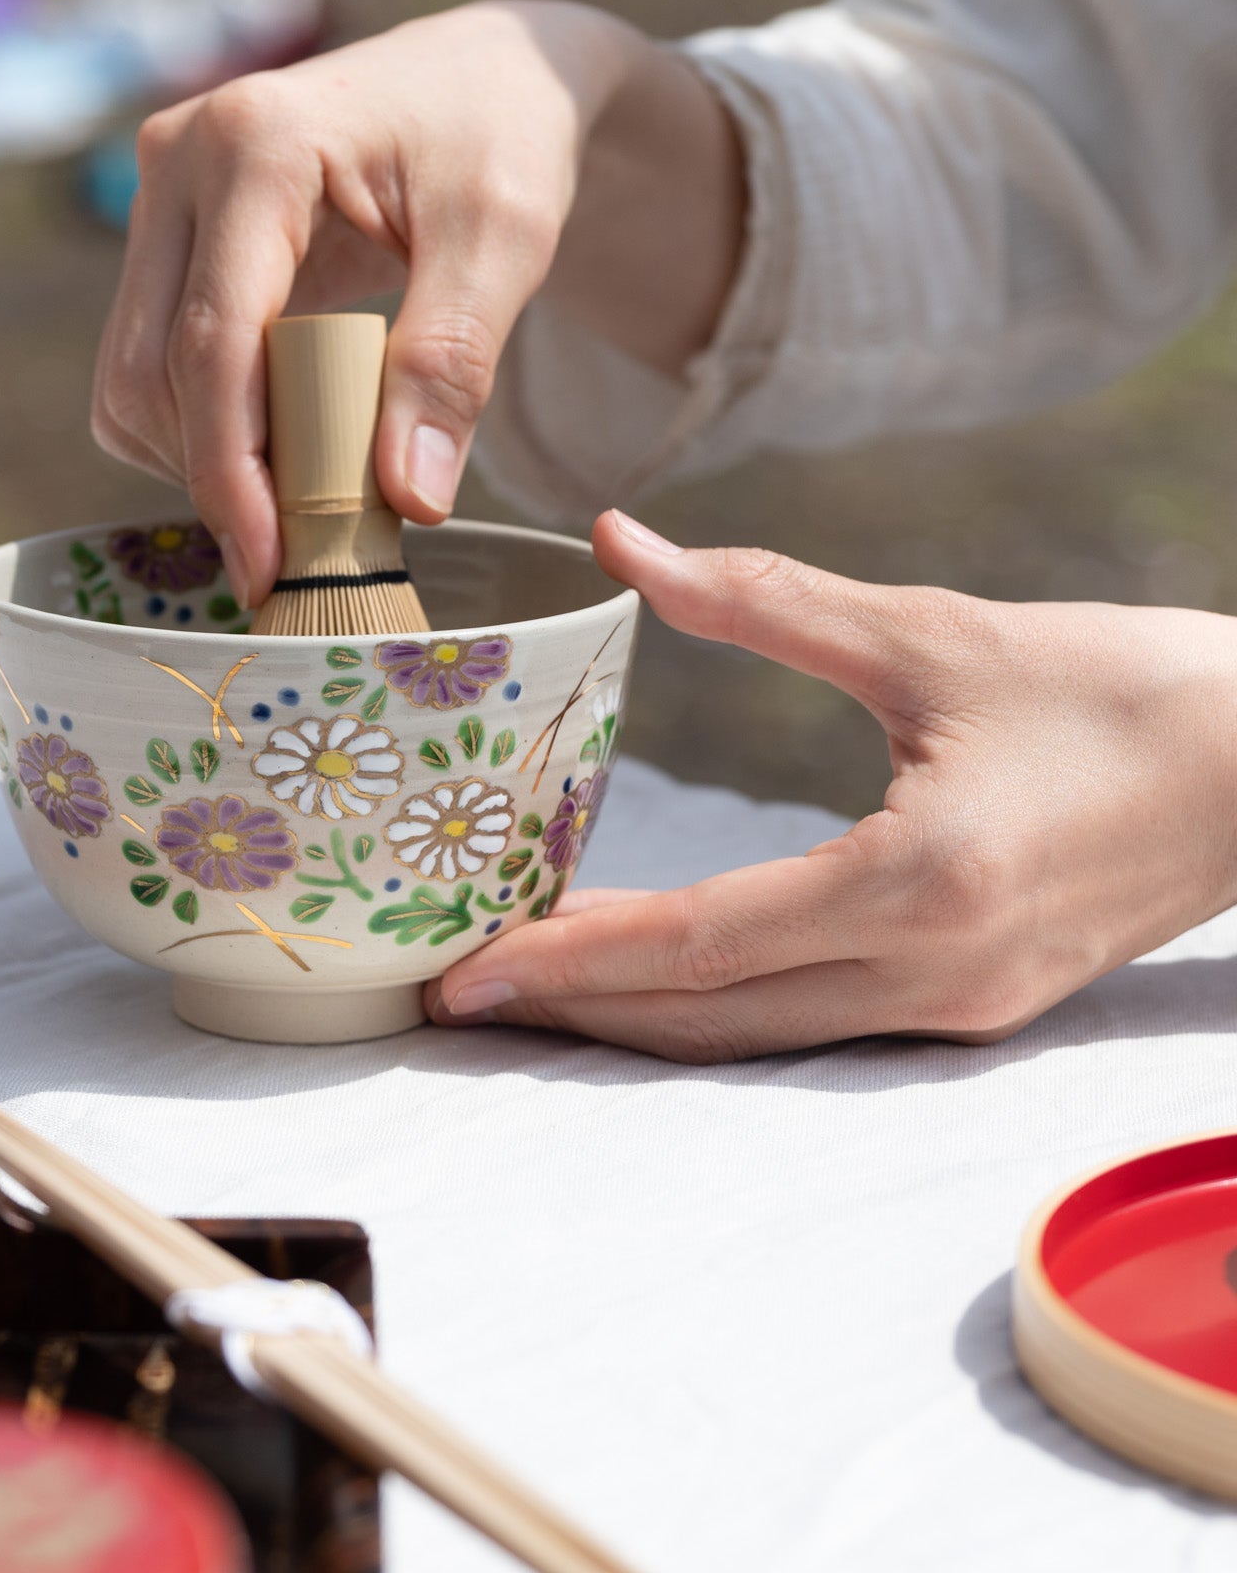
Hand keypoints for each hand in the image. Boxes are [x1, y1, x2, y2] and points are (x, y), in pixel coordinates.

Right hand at [90, 1, 741, 604]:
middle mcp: (179, 159)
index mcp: (258, 143)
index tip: (271, 565)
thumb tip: (408, 501)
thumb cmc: (501, 139)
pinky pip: (142, 367)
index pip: (213, 341)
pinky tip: (273, 445)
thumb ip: (453, 361)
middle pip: (150, 370)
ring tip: (299, 498)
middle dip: (216, 477)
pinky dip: (196, 430)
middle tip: (299, 554)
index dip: (231, 469)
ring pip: (128, 379)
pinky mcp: (163, 238)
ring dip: (198, 459)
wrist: (482, 78)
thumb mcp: (505, 240)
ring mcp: (159, 198)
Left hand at [429, 511, 1236, 1061]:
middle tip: (451, 991)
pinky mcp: (972, 1004)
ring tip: (523, 986)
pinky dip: (714, 1005)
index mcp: (917, 885)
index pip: (698, 944)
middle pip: (707, 1016)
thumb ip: (760, 595)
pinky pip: (809, 1025)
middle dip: (574, 1010)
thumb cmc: (1122, 686)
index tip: (464, 974)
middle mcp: (930, 975)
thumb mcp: (934, 634)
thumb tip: (615, 537)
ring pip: (754, 1035)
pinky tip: (651, 972)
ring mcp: (956, 1007)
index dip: (570, 963)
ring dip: (634, 1018)